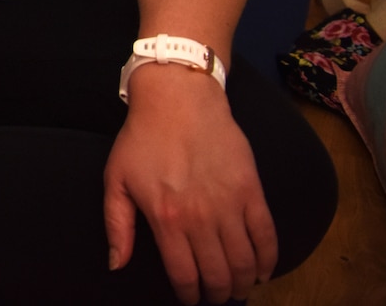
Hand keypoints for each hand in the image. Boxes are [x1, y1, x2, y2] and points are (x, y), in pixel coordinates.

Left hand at [104, 64, 276, 303]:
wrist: (178, 99)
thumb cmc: (142, 138)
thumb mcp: (116, 180)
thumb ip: (117, 226)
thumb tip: (116, 265)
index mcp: (166, 218)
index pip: (184, 274)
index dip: (189, 295)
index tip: (190, 299)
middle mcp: (201, 217)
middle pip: (218, 274)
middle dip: (218, 294)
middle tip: (216, 298)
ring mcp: (230, 204)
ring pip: (245, 262)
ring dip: (244, 284)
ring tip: (238, 290)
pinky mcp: (252, 191)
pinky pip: (267, 236)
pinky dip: (269, 260)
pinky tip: (263, 272)